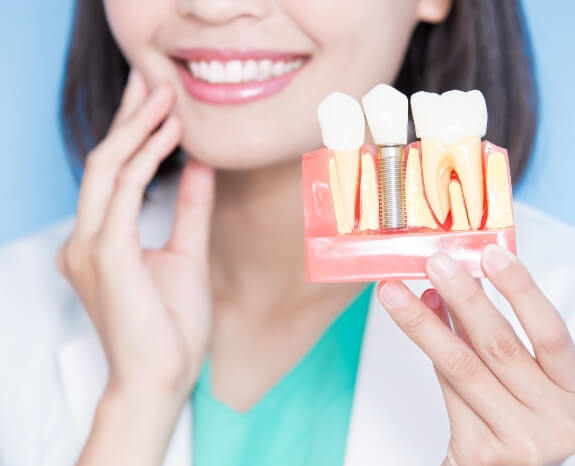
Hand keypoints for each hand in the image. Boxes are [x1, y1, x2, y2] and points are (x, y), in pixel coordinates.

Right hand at [56, 70, 214, 404]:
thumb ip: (189, 208)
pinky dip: (146, 157)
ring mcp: (90, 245)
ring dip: (137, 127)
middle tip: (152, 80)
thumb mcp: (186, 253)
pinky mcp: (106, 254)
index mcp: (100, 241)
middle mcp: (85, 238)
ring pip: (107, 167)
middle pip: (103, 160)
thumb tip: (199, 166)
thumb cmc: (170, 326)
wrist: (162, 379)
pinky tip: (172, 133)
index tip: (156, 102)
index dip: (131, 133)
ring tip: (165, 94)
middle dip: (128, 117)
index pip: (112, 173)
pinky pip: (123, 191)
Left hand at [377, 245, 574, 465]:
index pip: (551, 333)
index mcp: (573, 390)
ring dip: (424, 323)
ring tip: (395, 291)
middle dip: (463, 298)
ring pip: (462, 366)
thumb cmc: (516, 413)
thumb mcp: (521, 372)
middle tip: (434, 263)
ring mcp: (518, 439)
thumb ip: (489, 331)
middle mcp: (554, 417)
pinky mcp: (481, 452)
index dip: (521, 290)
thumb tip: (448, 285)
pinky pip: (447, 390)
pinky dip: (429, 351)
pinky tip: (413, 320)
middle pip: (499, 345)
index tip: (491, 253)